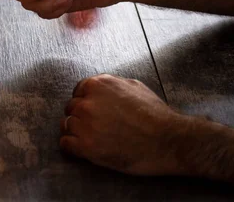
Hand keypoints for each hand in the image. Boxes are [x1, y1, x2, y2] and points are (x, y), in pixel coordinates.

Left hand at [60, 74, 186, 175]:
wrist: (168, 140)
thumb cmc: (155, 114)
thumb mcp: (133, 86)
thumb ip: (110, 85)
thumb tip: (99, 88)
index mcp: (97, 85)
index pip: (77, 92)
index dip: (85, 102)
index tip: (93, 111)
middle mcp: (87, 103)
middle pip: (71, 109)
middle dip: (81, 117)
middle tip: (96, 127)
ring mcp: (85, 125)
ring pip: (66, 125)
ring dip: (77, 132)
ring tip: (94, 138)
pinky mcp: (86, 147)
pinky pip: (65, 144)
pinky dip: (72, 147)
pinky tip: (85, 148)